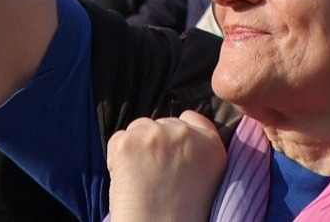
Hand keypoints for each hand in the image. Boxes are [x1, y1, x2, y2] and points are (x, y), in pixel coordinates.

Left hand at [107, 112, 226, 221]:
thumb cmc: (181, 218)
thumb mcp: (207, 182)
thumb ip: (197, 154)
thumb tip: (175, 142)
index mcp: (212, 146)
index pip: (192, 118)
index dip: (177, 134)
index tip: (170, 155)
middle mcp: (187, 134)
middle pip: (162, 123)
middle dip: (155, 144)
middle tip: (154, 178)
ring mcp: (157, 135)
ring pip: (139, 129)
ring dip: (136, 149)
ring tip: (142, 182)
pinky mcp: (130, 142)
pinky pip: (117, 140)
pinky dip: (117, 159)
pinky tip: (128, 182)